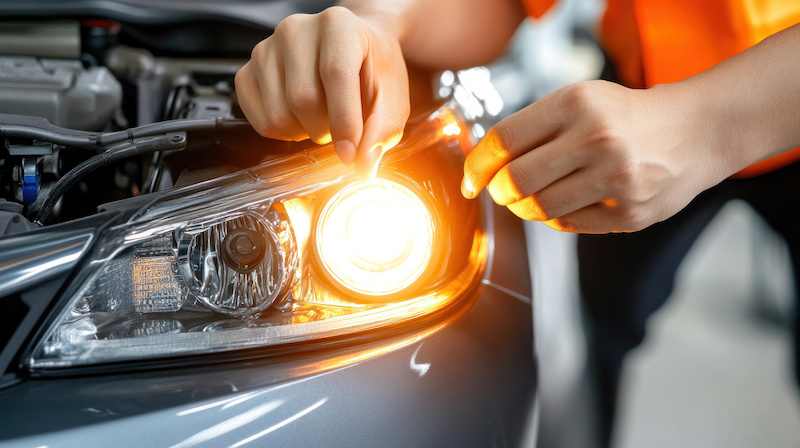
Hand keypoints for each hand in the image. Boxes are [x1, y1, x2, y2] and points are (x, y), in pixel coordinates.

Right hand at [235, 6, 409, 178]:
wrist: (353, 49)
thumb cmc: (372, 69)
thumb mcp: (392, 97)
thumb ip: (382, 130)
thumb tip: (364, 166)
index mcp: (338, 25)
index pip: (335, 74)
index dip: (344, 121)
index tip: (351, 153)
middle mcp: (296, 30)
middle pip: (302, 99)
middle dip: (326, 130)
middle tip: (341, 129)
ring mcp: (266, 50)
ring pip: (278, 114)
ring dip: (305, 133)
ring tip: (323, 120)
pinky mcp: (248, 71)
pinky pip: (259, 120)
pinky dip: (283, 134)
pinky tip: (301, 121)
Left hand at [461, 80, 730, 232]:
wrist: (694, 132)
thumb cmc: (622, 116)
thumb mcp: (578, 100)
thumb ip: (531, 128)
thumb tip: (480, 167)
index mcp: (576, 103)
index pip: (503, 140)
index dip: (476, 165)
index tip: (470, 179)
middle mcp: (596, 138)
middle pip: (515, 181)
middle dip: (499, 192)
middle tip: (502, 191)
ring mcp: (616, 178)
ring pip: (539, 209)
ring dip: (524, 208)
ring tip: (532, 196)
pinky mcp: (630, 212)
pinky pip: (568, 225)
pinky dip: (556, 218)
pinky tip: (566, 202)